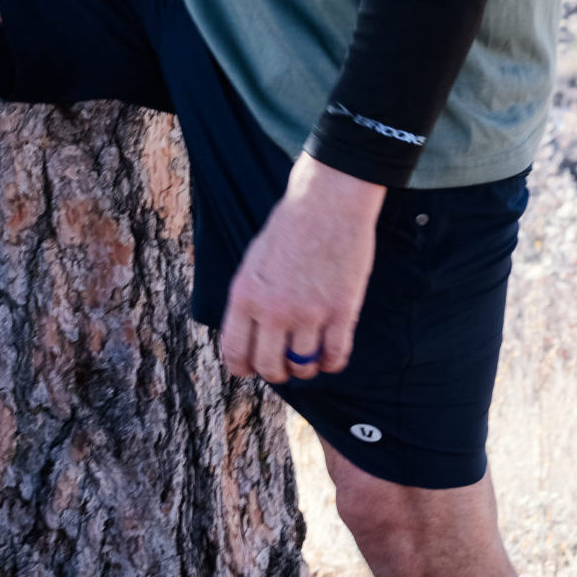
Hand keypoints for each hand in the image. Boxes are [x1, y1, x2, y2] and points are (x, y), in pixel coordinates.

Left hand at [221, 155, 384, 382]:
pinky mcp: (341, 311)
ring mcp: (309, 313)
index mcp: (245, 297)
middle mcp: (274, 311)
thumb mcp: (252, 263)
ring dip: (305, 369)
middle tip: (283, 366)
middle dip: (275, 373)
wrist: (328, 203)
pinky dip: (331, 363)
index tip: (251, 369)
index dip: (243, 368)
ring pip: (303, 367)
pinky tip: (329, 356)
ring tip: (308, 360)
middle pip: (270, 368)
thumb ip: (249, 300)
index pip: (235, 353)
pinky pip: (335, 356)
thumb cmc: (289, 227)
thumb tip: (249, 335)